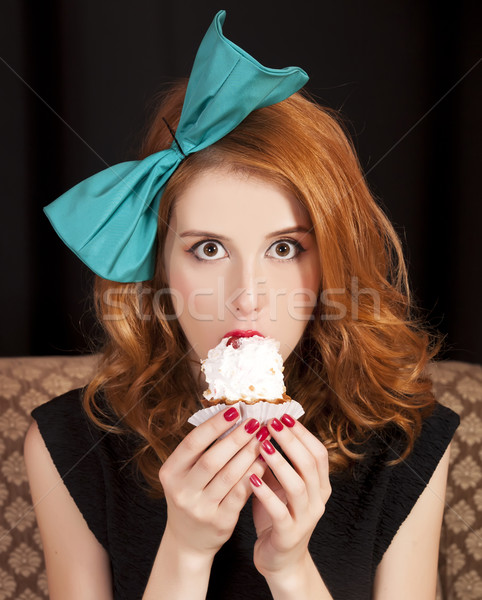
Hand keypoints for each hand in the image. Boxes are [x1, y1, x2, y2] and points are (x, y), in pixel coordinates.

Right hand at [158, 407, 265, 559]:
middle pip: (212, 459)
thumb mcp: (185, 473)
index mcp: (170, 472)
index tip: (234, 410)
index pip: (192, 443)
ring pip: (229, 475)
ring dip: (249, 453)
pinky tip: (265, 460)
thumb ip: (202, 450)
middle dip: (236, 438)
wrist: (188, 540)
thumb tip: (231, 415)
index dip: (214, 425)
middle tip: (254, 422)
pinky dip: (254, 474)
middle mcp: (182, 491)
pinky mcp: (220, 522)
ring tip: (263, 437)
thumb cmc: (192, 495)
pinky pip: (241, 493)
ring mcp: (200, 509)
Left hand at [249, 415, 330, 576]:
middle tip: (272, 424)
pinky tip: (251, 478)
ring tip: (261, 445)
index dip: (302, 433)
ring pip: (298, 486)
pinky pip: (280, 511)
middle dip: (291, 441)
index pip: (318, 453)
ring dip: (280, 463)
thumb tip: (261, 427)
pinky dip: (266, 493)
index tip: (283, 416)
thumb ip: (275, 460)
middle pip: (310, 464)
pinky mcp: (289, 534)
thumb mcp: (279, 484)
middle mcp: (318, 500)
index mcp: (319, 485)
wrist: (280, 560)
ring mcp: (305, 518)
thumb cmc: (277, 514)